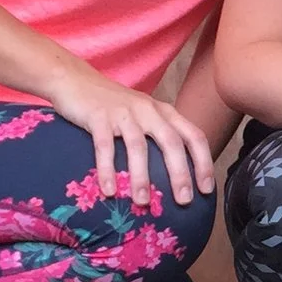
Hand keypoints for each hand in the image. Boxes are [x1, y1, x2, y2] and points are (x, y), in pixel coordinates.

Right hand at [47, 70, 217, 209]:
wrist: (75, 79)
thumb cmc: (114, 106)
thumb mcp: (144, 115)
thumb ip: (160, 136)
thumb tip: (175, 177)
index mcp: (164, 112)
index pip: (193, 136)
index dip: (204, 162)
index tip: (207, 189)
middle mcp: (148, 110)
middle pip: (171, 142)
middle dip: (180, 173)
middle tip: (184, 201)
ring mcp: (123, 112)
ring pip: (138, 146)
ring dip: (142, 176)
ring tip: (143, 202)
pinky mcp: (97, 116)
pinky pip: (104, 146)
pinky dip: (107, 169)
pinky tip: (109, 191)